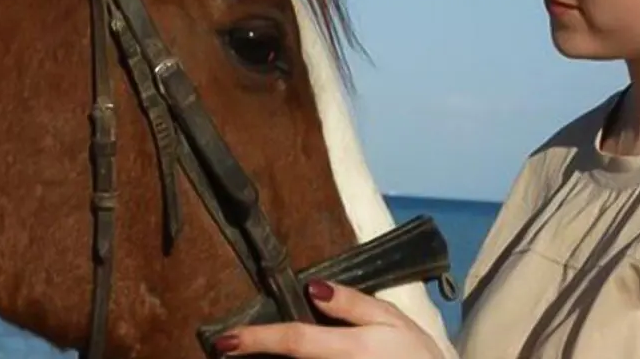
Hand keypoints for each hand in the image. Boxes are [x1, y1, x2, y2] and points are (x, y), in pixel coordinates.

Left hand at [211, 280, 447, 357]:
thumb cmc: (416, 354)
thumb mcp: (392, 320)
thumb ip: (352, 304)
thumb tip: (312, 288)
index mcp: (349, 349)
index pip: (295, 341)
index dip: (258, 340)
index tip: (223, 340)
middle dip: (255, 357)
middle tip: (229, 346)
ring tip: (250, 351)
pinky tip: (279, 358)